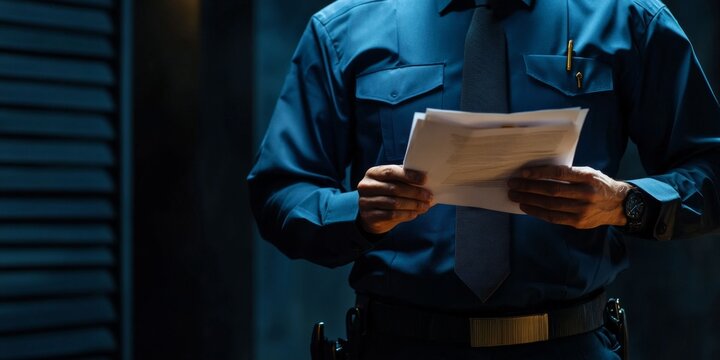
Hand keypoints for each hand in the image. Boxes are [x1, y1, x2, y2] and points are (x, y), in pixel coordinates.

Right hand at [357, 165, 433, 233]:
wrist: (370, 215)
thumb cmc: (384, 193)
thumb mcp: (390, 182)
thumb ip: (403, 178)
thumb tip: (424, 180)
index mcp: (373, 173)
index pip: (391, 172)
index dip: (408, 176)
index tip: (424, 180)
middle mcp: (367, 186)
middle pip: (394, 188)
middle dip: (415, 193)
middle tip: (428, 196)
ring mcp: (366, 202)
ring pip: (394, 203)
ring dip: (413, 205)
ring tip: (425, 206)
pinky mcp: (370, 216)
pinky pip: (391, 215)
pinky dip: (406, 214)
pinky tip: (415, 213)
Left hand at [507, 165, 631, 228]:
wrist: (620, 205)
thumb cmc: (599, 185)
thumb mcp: (589, 173)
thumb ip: (569, 173)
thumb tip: (540, 172)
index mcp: (587, 177)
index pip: (559, 174)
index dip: (540, 173)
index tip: (523, 173)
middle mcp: (585, 194)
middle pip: (551, 191)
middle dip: (528, 187)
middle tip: (513, 184)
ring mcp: (582, 210)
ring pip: (550, 205)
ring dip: (529, 200)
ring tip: (515, 196)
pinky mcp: (578, 222)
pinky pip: (553, 217)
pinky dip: (537, 212)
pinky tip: (526, 207)